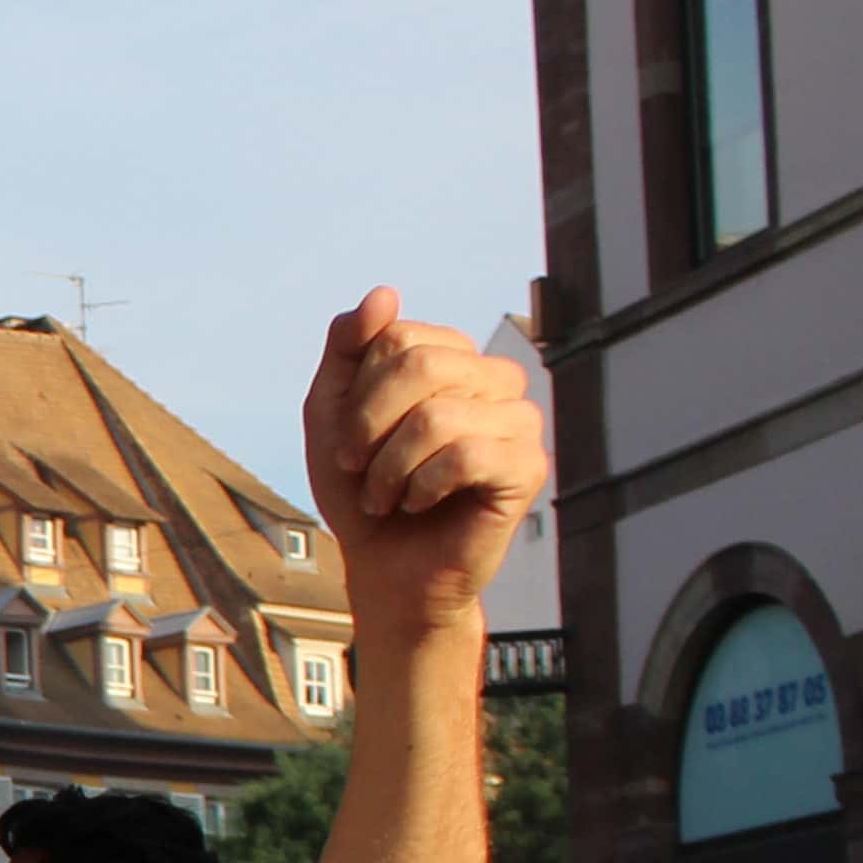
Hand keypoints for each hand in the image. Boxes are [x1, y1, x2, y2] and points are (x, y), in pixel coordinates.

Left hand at [300, 288, 545, 629]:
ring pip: (438, 416)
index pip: (396, 337)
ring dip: (391, 468)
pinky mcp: (529, 467)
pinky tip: (422, 503)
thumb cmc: (362, 488)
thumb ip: (349, 347)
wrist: (387, 568)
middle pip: (419, 366)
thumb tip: (384, 293)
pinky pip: (466, 455)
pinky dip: (423, 486)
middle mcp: (496, 379)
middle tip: (362, 469)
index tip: (348, 442)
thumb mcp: (333, 411)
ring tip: (390, 495)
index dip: (356, 396)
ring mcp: (519, 421)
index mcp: (454, 357)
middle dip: (369, 426)